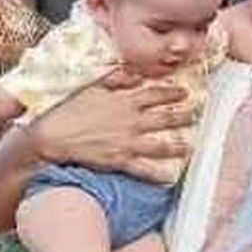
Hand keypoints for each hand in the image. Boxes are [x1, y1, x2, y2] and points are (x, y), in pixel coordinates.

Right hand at [32, 72, 198, 176]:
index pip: (156, 94)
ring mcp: (128, 143)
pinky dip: (157, 175)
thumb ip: (116, 79)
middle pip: (164, 118)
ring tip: (191, 147)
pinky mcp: (120, 161)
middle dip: (184, 117)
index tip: (186, 92)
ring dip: (178, 146)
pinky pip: (144, 169)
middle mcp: (131, 122)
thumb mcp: (92, 87)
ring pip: (160, 144)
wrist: (53, 137)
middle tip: (198, 116)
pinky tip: (169, 178)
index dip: (173, 93)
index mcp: (125, 102)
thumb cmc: (69, 111)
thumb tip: (135, 73)